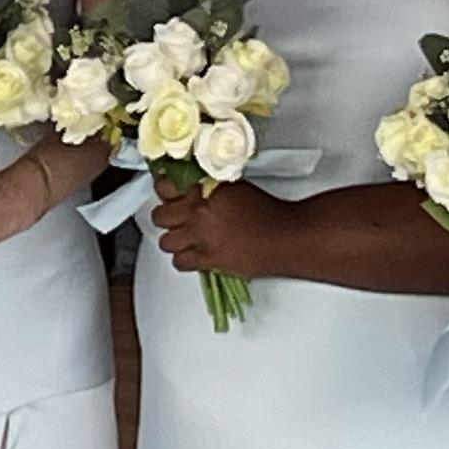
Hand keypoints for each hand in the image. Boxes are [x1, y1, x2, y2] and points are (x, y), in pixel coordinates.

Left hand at [150, 178, 285, 278]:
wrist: (287, 236)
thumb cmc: (269, 212)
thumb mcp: (235, 187)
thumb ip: (210, 187)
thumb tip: (195, 188)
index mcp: (206, 189)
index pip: (166, 186)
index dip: (164, 190)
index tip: (167, 193)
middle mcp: (199, 211)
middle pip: (161, 216)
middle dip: (166, 217)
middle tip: (176, 218)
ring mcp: (202, 236)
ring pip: (166, 241)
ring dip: (174, 240)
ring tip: (184, 238)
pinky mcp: (208, 259)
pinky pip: (180, 262)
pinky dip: (184, 260)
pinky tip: (193, 255)